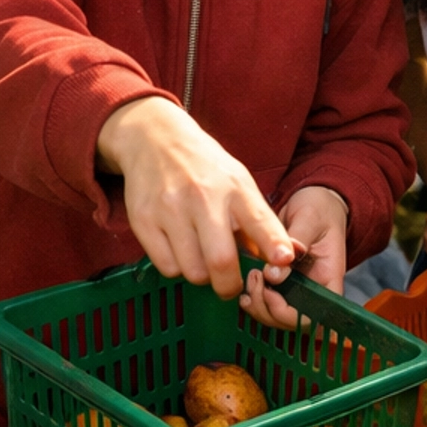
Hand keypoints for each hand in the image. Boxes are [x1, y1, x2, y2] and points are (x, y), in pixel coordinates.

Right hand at [97, 96, 294, 298]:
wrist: (154, 140)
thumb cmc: (204, 168)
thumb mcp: (238, 183)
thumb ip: (257, 222)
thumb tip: (276, 262)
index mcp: (234, 188)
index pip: (260, 221)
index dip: (274, 245)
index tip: (283, 261)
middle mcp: (202, 197)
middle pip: (221, 261)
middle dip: (229, 286)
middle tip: (230, 285)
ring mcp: (170, 209)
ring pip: (192, 271)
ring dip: (201, 276)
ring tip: (201, 257)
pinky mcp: (143, 220)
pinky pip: (167, 267)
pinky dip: (177, 267)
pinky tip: (179, 249)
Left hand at [242, 186, 346, 328]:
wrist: (313, 202)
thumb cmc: (318, 208)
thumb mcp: (310, 218)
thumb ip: (296, 241)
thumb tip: (278, 267)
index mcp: (328, 279)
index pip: (317, 315)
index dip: (291, 313)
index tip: (272, 290)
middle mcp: (314, 290)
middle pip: (292, 322)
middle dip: (268, 309)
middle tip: (255, 280)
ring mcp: (298, 290)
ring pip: (277, 317)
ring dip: (258, 306)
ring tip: (250, 280)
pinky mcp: (282, 285)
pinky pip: (268, 305)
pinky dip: (254, 302)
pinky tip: (245, 290)